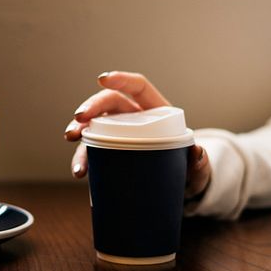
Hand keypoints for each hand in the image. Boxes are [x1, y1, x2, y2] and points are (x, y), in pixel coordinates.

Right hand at [64, 71, 211, 199]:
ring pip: (95, 125)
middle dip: (92, 107)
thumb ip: (200, 163)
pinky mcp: (109, 154)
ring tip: (70, 138)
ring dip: (80, 130)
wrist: (178, 191)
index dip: (121, 80)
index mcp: (156, 111)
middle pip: (110, 104)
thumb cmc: (188, 173)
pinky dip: (83, 159)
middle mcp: (134, 119)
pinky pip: (92, 152)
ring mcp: (119, 136)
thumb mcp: (197, 170)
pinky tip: (79, 171)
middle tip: (79, 118)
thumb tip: (197, 152)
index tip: (102, 79)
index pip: (138, 86)